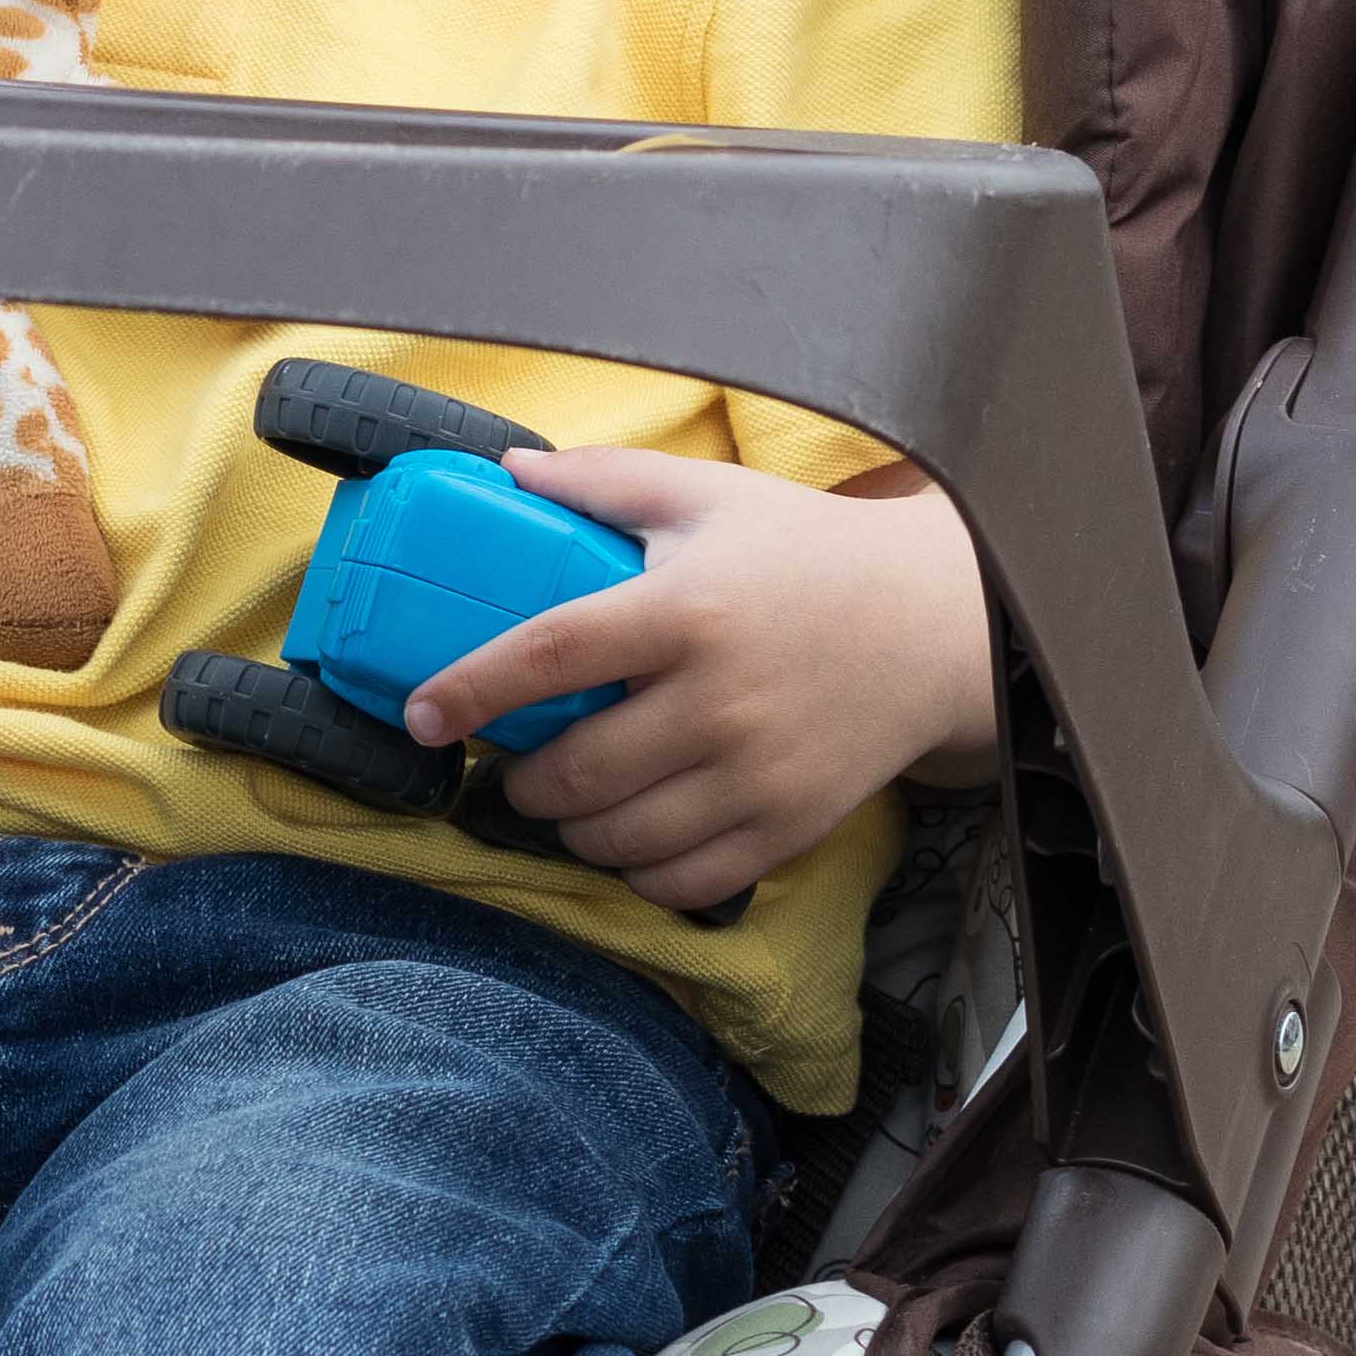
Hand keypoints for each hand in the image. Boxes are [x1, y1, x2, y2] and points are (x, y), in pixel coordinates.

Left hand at [401, 452, 995, 915]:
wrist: (935, 625)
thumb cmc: (805, 553)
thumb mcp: (708, 497)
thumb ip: (603, 482)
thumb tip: (504, 473)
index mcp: (687, 609)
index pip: (551, 654)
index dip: (472, 690)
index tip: (420, 716)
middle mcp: (720, 699)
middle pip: (578, 770)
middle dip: (522, 780)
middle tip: (513, 765)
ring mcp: (758, 773)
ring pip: (622, 838)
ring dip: (571, 830)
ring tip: (567, 800)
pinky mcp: (791, 826)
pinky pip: (685, 882)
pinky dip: (638, 873)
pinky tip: (630, 839)